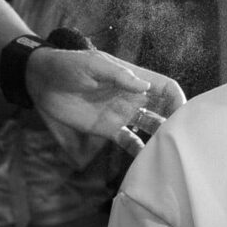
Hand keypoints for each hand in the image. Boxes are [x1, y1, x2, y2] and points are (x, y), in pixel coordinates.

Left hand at [25, 48, 186, 156]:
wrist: (41, 81)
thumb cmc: (68, 65)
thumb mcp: (93, 64)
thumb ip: (119, 76)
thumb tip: (145, 87)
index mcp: (134, 78)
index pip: (166, 88)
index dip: (179, 100)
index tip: (185, 115)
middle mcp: (133, 97)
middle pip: (164, 110)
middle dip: (175, 123)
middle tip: (182, 140)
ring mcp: (121, 114)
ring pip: (149, 128)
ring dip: (160, 138)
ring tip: (168, 152)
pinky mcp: (107, 129)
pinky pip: (128, 142)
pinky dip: (139, 151)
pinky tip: (146, 161)